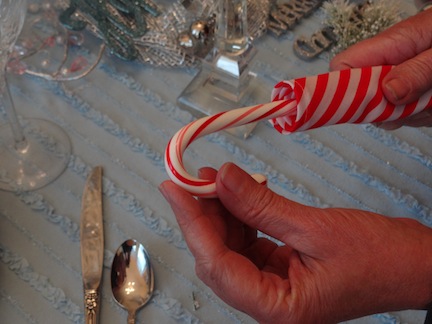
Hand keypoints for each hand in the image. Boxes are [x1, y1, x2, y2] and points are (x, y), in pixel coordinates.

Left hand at [160, 163, 431, 322]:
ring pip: (230, 247)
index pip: (218, 265)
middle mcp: (270, 303)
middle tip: (192, 178)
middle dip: (203, 215)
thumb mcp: (316, 227)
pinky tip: (238, 192)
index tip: (175, 189)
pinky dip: (241, 215)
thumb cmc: (381, 259)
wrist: (414, 264)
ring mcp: (274, 287)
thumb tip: (223, 177)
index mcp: (278, 308)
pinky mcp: (281, 269)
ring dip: (221, 212)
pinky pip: (249, 241)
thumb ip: (261, 204)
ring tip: (215, 178)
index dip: (192, 223)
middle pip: (218, 256)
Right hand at [330, 9, 431, 128]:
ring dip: (412, 114)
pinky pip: (406, 115)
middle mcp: (388, 64)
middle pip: (362, 98)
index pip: (343, 67)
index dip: (343, 88)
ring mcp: (398, 80)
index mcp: (389, 46)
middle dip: (387, 110)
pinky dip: (423, 116)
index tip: (365, 105)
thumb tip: (387, 92)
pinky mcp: (409, 93)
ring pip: (386, 111)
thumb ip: (417, 71)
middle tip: (415, 103)